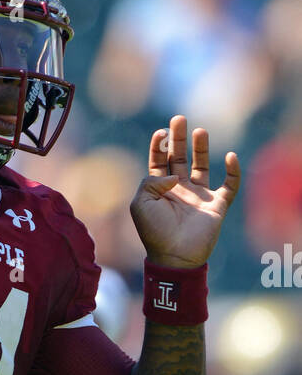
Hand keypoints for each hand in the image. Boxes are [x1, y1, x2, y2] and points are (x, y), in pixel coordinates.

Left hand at [130, 115, 240, 268]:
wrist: (175, 255)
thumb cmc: (154, 232)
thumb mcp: (140, 204)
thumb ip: (150, 182)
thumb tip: (171, 175)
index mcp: (159, 190)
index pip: (159, 162)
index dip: (159, 146)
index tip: (161, 132)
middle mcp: (180, 190)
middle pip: (180, 158)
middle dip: (179, 138)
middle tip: (179, 119)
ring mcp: (199, 197)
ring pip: (202, 166)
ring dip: (202, 148)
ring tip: (200, 130)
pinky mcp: (217, 205)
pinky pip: (230, 185)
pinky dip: (233, 171)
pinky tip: (230, 156)